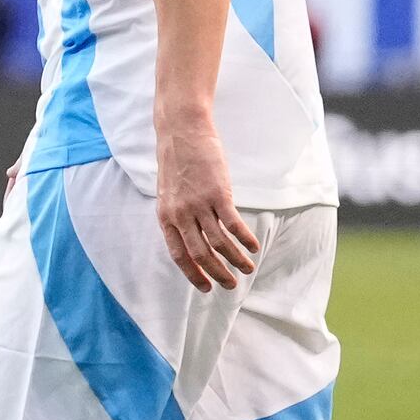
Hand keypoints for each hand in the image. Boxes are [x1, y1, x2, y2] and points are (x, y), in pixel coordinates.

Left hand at [158, 115, 260, 291]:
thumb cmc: (177, 161)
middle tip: (232, 285)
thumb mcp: (169, 193)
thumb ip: (178, 215)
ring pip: (219, 244)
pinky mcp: (218, 194)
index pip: (179, 255)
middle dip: (218, 274)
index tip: (206, 288)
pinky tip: (253, 247)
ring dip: (236, 260)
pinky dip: (245, 240)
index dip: (193, 274)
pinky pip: (233, 225)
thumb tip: (191, 237)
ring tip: (248, 268)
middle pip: (200, 255)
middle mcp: (180, 214)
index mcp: (166, 217)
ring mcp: (199, 205)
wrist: (181, 131)